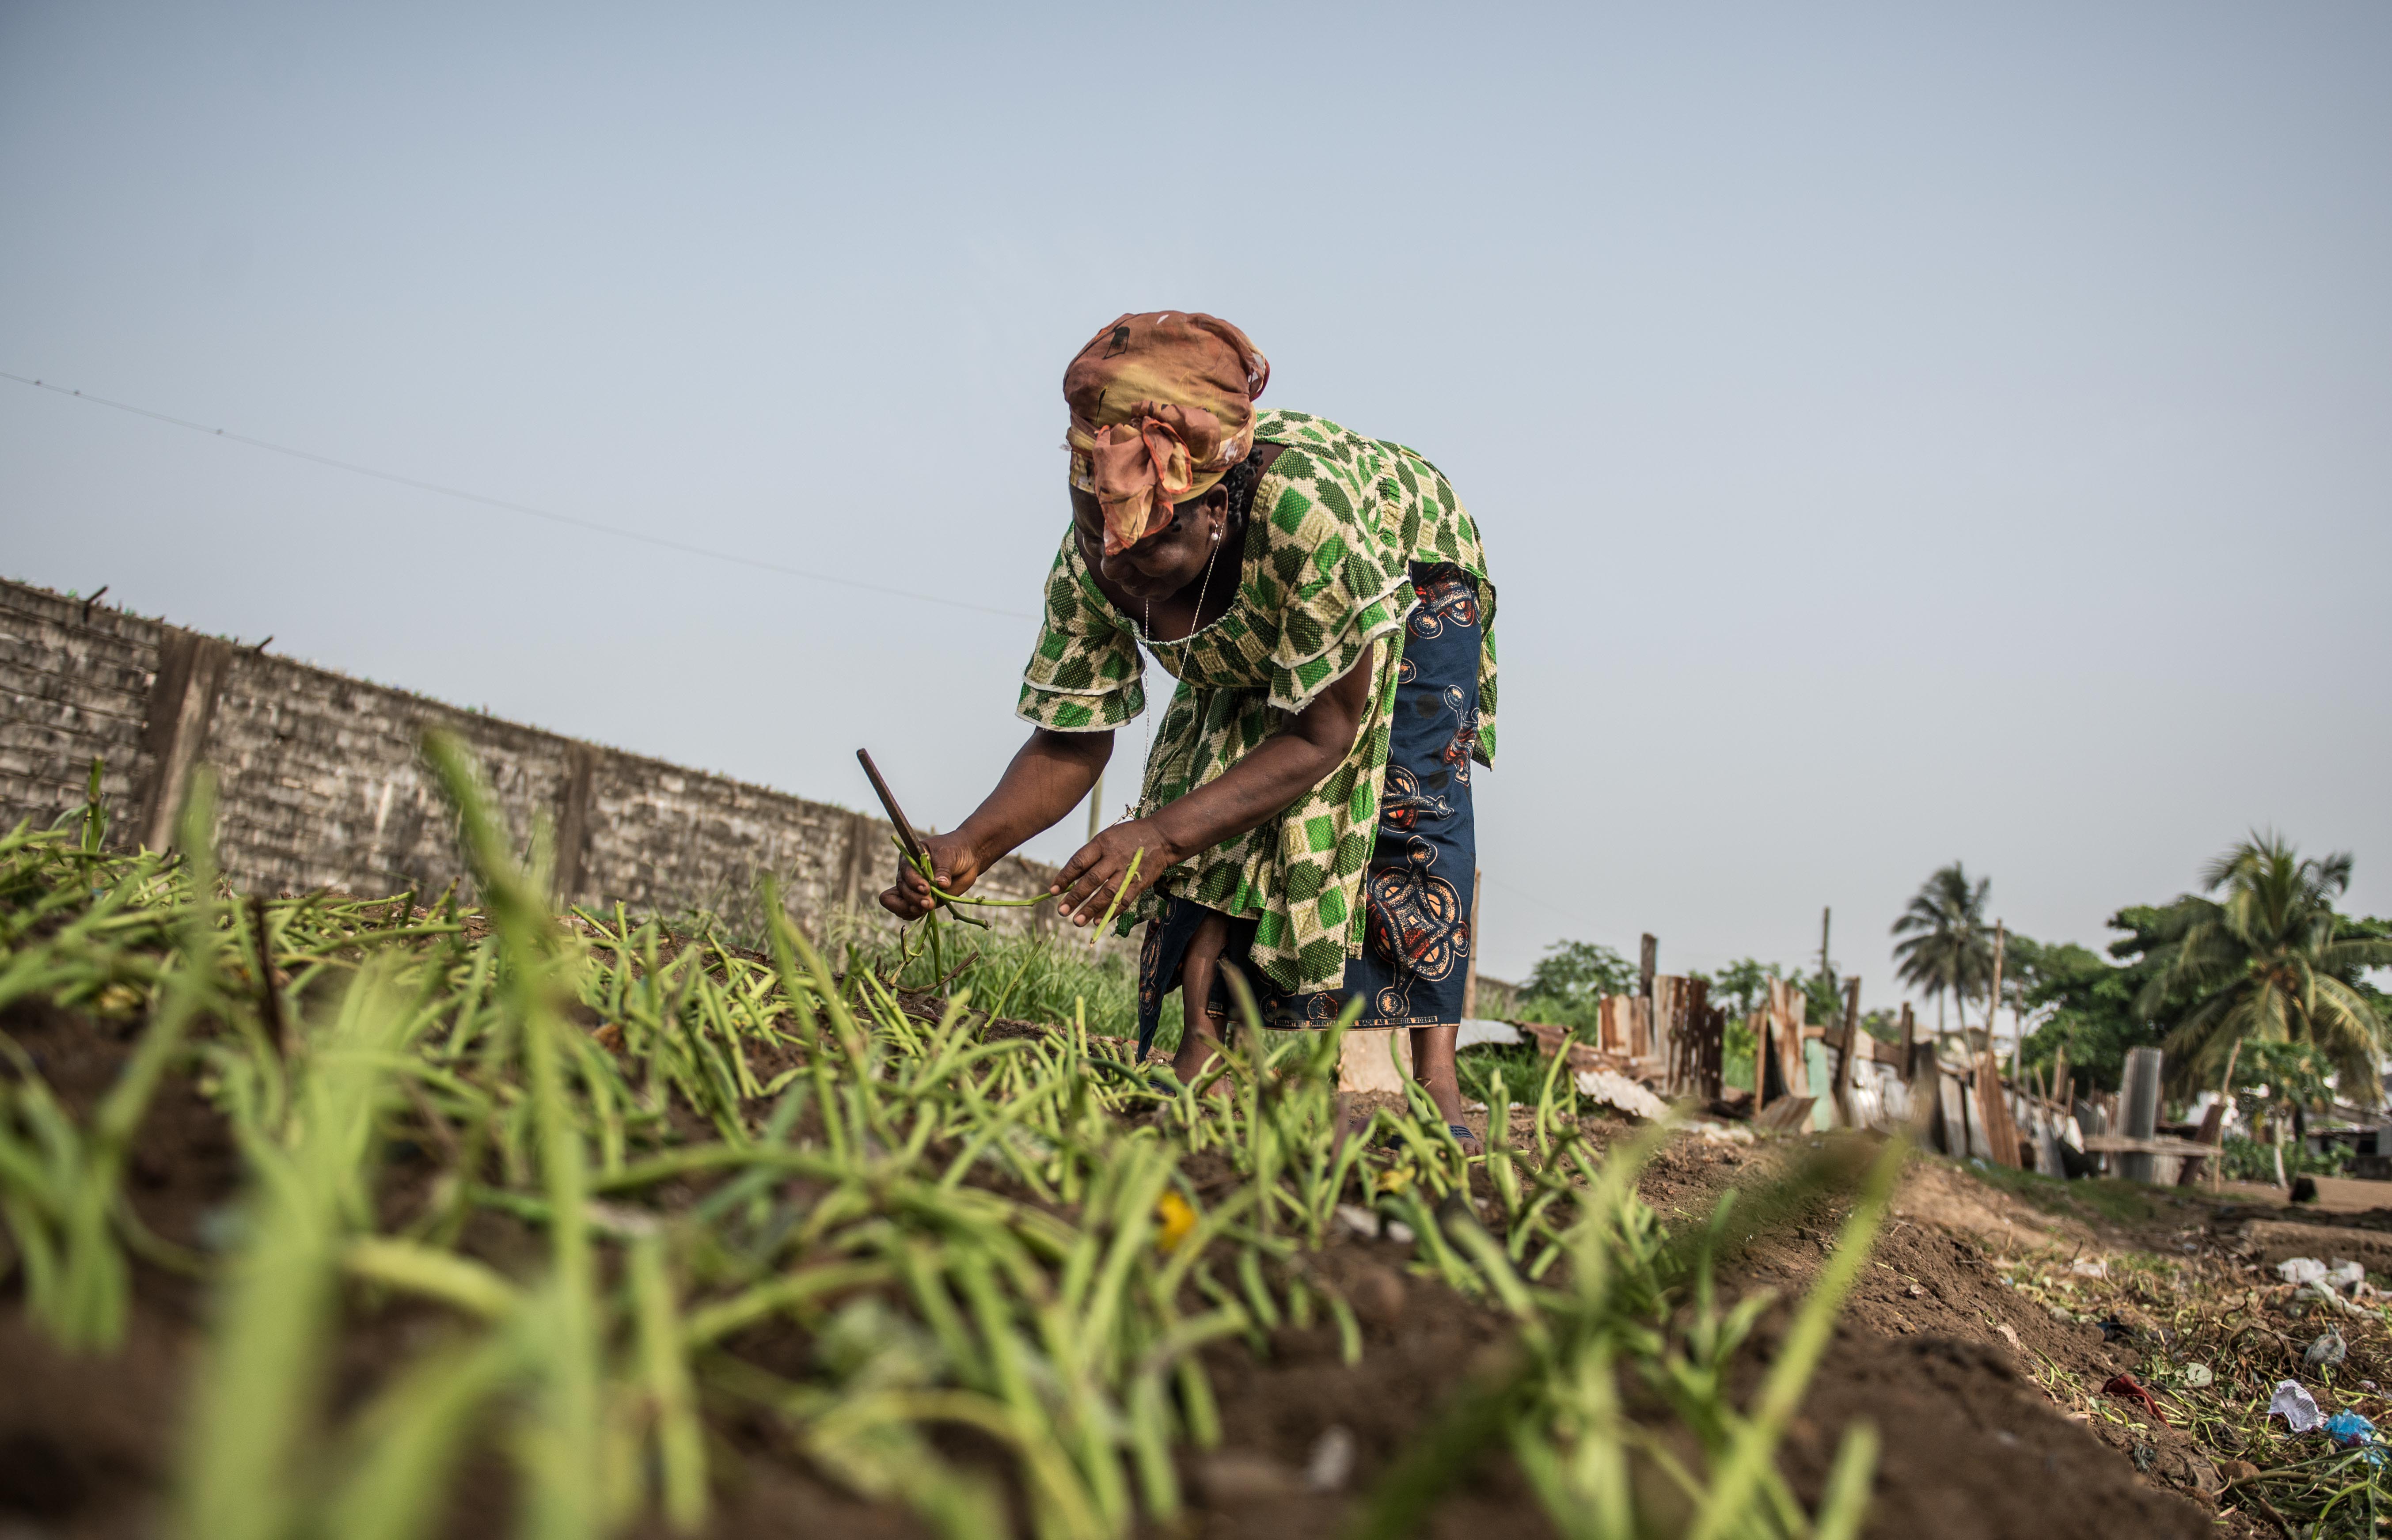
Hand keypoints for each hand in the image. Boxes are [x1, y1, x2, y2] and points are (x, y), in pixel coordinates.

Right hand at [879, 830, 984, 920]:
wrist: (967, 858)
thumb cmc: (955, 851)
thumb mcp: (949, 855)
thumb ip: (943, 870)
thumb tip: (941, 884)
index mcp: (910, 860)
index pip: (904, 873)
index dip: (913, 882)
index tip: (926, 888)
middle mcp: (908, 875)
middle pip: (902, 889)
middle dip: (914, 898)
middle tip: (929, 903)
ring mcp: (914, 889)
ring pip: (902, 903)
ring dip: (912, 908)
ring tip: (928, 907)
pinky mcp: (922, 900)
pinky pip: (910, 911)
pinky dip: (914, 914)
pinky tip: (924, 912)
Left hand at [1052, 819, 1177, 927]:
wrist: (1162, 836)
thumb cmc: (1128, 837)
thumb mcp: (1107, 838)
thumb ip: (1090, 857)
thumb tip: (1070, 879)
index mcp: (1102, 843)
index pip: (1079, 862)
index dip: (1065, 877)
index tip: (1053, 891)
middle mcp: (1114, 857)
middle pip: (1092, 880)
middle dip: (1075, 897)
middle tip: (1062, 911)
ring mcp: (1128, 871)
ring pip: (1107, 893)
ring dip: (1091, 909)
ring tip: (1077, 921)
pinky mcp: (1140, 882)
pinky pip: (1124, 900)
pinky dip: (1110, 912)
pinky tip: (1098, 921)